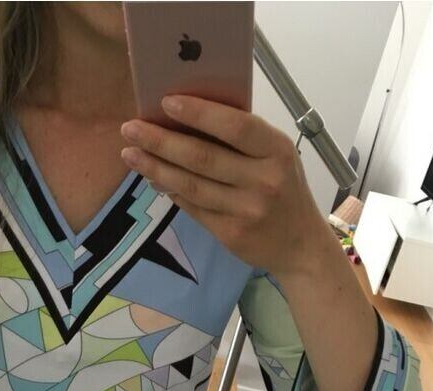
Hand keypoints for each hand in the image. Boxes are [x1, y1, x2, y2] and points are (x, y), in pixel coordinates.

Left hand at [120, 94, 330, 277]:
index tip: (164, 102)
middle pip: (203, 157)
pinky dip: (171, 191)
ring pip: (192, 185)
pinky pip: (193, 208)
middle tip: (130, 129)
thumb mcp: (277, 158)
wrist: (302, 246)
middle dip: (161, 141)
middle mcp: (263, 180)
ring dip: (156, 168)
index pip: (235, 126)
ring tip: (130, 154)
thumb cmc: (285, 192)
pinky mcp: (231, 234)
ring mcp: (246, 210)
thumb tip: (188, 119)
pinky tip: (153, 178)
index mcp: (277, 151)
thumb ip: (244, 141)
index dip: (198, 113)